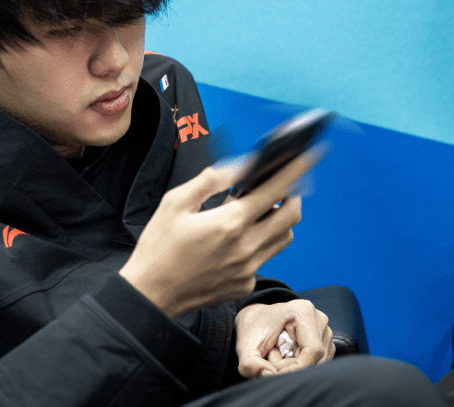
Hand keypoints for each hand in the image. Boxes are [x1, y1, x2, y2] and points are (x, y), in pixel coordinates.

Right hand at [119, 150, 321, 317]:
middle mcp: (245, 248)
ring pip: (283, 239)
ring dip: (281, 219)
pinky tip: (239, 237)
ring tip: (261, 209)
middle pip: (291, 217)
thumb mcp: (175, 204)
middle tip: (284, 184)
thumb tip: (236, 166)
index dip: (293, 171)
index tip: (303, 158)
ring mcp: (247, 269)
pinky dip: (260, 242)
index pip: (274, 191)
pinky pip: (264, 258)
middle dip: (295, 195)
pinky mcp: (244, 284)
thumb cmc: (158, 249)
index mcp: (229, 224)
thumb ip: (210, 181)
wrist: (150, 294)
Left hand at [235, 300, 336, 378]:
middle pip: (316, 359)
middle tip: (269, 358)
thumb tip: (267, 375)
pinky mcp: (325, 341)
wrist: (255, 318)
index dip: (295, 368)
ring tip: (275, 353)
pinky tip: (285, 355)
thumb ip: (250, 363)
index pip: (312, 350)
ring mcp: (324, 330)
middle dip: (291, 367)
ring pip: (317, 363)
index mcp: (303, 311)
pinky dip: (300, 365)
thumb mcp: (246, 345)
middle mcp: (319, 319)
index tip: (274, 372)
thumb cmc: (253, 328)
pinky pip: (317, 362)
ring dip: (294, 367)